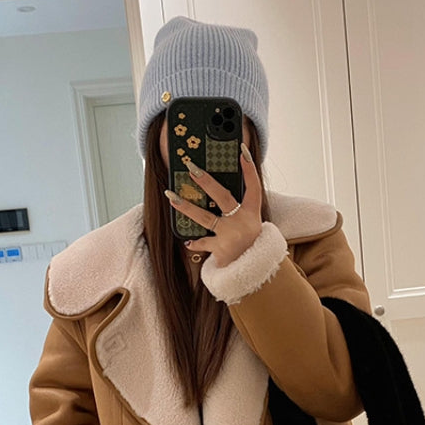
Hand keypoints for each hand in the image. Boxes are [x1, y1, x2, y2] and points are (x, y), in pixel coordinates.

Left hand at [165, 144, 261, 267]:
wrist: (253, 273)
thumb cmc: (248, 245)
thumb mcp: (249, 225)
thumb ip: (238, 210)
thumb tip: (212, 189)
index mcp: (253, 213)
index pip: (253, 186)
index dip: (249, 169)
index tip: (242, 151)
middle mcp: (243, 222)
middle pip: (223, 197)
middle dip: (206, 181)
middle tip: (191, 168)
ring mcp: (231, 235)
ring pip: (205, 218)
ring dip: (186, 206)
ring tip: (170, 195)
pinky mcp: (221, 249)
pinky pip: (203, 243)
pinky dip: (196, 242)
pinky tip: (187, 241)